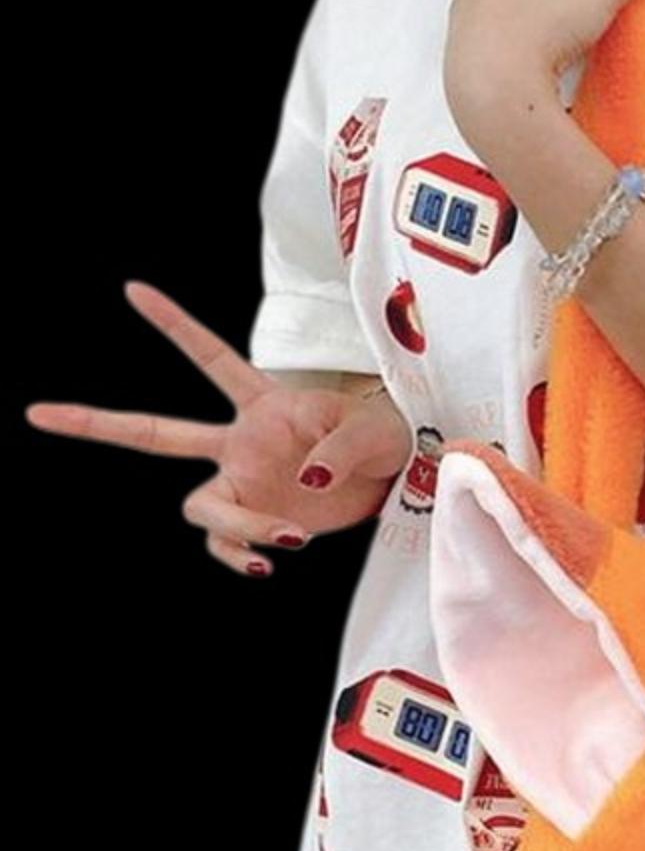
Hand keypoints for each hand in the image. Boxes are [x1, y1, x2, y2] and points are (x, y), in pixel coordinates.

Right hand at [22, 281, 413, 576]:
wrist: (401, 480)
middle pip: (154, 432)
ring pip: (198, 505)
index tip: (132, 290)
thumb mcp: (373, 430)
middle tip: (36, 414)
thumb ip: (338, 448)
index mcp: (265, 404)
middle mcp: (240, 443)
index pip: (211, 359)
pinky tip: (270, 560)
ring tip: (288, 536)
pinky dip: (242, 555)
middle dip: (96, 424)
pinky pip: (226, 542)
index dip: (174, 325)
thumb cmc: (388, 439)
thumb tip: (304, 482)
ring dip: (237, 525)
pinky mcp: (257, 519)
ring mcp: (243, 483)